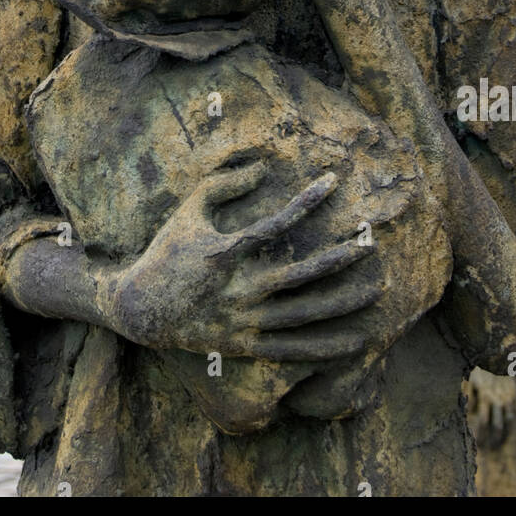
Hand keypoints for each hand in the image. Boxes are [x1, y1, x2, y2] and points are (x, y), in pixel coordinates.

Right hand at [103, 160, 380, 361]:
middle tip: (371, 243)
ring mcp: (242, 321)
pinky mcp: (244, 344)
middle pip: (299, 274)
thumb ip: (223, 183)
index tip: (333, 181)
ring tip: (376, 290)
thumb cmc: (167, 251)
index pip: (275, 224)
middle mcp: (237, 290)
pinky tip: (355, 341)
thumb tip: (262, 166)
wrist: (139, 308)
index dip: (306, 201)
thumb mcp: (188, 210)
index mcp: (223, 253)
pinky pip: (291, 349)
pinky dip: (324, 347)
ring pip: (302, 314)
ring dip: (341, 302)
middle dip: (339, 258)